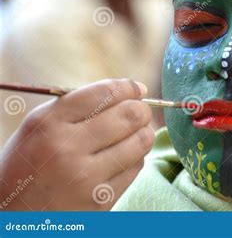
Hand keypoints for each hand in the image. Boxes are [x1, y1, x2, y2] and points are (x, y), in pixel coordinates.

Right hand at [0, 79, 153, 210]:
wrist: (12, 218)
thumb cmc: (30, 165)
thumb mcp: (39, 128)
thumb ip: (78, 105)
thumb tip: (131, 90)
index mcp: (48, 123)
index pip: (104, 92)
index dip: (128, 87)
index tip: (137, 89)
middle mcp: (67, 148)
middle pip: (130, 115)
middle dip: (142, 109)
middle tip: (141, 111)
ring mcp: (85, 177)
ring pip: (140, 141)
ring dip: (144, 132)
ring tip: (136, 132)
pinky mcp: (100, 201)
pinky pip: (135, 167)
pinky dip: (135, 157)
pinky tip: (124, 156)